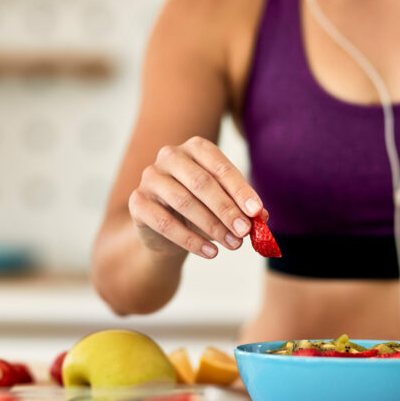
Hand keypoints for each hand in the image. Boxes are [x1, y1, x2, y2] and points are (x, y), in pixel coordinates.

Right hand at [128, 136, 263, 258]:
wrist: (165, 231)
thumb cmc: (200, 209)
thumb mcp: (224, 206)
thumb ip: (242, 208)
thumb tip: (262, 218)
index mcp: (195, 148)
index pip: (220, 166)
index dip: (240, 190)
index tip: (256, 212)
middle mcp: (170, 156)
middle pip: (201, 182)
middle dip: (226, 209)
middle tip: (244, 231)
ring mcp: (150, 177)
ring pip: (183, 202)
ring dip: (211, 226)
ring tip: (232, 245)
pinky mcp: (137, 202)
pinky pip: (164, 222)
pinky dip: (190, 240)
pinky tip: (210, 252)